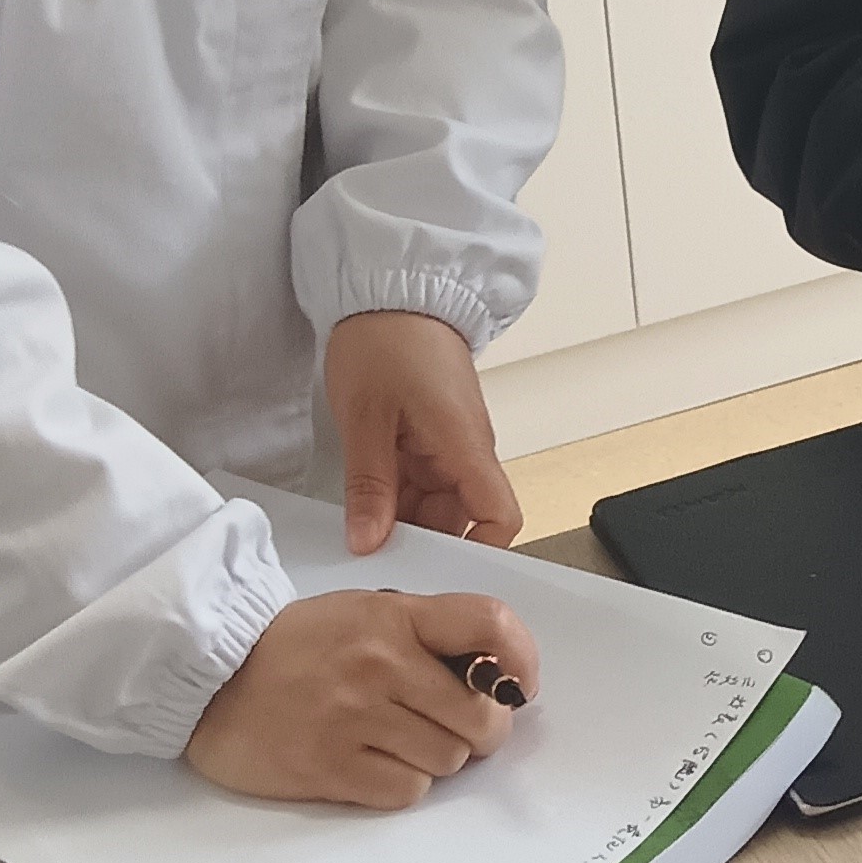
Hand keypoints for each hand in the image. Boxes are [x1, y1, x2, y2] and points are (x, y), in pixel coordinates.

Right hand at [185, 587, 541, 811]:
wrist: (208, 679)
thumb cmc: (294, 648)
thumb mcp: (363, 614)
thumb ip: (426, 635)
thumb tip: (495, 676)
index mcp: (395, 617)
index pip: (491, 623)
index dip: (521, 660)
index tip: (516, 686)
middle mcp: (380, 664)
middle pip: (481, 714)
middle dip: (481, 730)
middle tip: (456, 728)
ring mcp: (354, 717)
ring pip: (449, 759)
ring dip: (437, 759)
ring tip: (400, 741)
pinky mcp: (330, 767)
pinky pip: (407, 790)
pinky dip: (401, 784)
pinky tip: (373, 763)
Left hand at [326, 307, 520, 552]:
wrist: (390, 290)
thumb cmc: (386, 340)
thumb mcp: (366, 419)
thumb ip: (369, 486)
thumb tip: (369, 542)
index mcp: (465, 446)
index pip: (500, 517)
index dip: (480, 551)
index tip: (439, 573)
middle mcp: (467, 449)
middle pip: (462, 517)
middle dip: (423, 540)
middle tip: (377, 560)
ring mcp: (449, 443)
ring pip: (437, 502)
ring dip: (404, 519)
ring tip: (362, 533)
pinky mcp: (430, 435)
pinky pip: (420, 481)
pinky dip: (395, 497)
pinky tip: (364, 505)